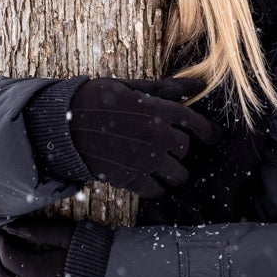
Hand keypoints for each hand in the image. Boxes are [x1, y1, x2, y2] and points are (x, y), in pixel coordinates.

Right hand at [69, 77, 217, 197]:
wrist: (64, 124)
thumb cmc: (98, 99)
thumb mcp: (133, 87)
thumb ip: (168, 89)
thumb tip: (200, 85)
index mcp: (160, 111)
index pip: (196, 123)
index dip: (208, 130)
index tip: (213, 136)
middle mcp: (158, 137)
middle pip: (184, 149)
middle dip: (179, 148)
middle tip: (168, 146)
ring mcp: (145, 160)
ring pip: (178, 174)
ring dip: (174, 172)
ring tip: (165, 168)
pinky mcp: (130, 179)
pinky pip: (156, 191)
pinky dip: (157, 187)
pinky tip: (150, 180)